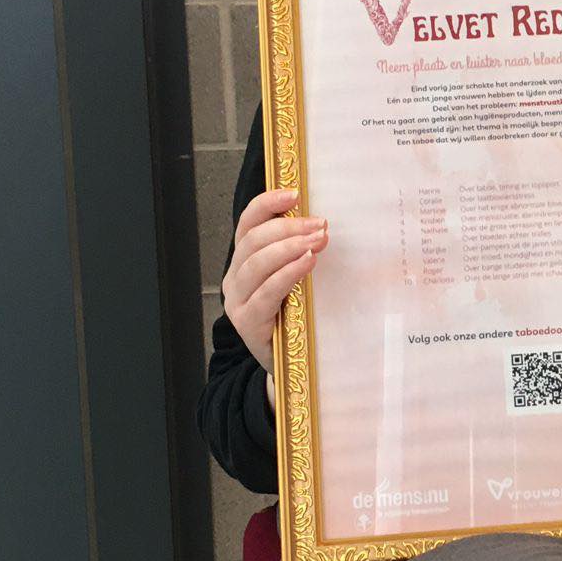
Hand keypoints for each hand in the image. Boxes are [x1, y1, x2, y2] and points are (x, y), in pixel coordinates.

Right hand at [221, 189, 327, 386]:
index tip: (294, 194)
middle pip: (253, 241)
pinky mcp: (248, 324)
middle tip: (319, 224)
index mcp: (244, 262)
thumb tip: (326, 224)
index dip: (268, 205)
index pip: (248, 224)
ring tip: (317, 241)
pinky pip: (266, 292)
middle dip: (288, 228)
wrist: (291, 366)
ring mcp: (238, 302)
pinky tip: (307, 263)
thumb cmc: (298, 317)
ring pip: (256, 264)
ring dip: (289, 247)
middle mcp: (235, 279)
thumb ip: (300, 253)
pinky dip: (287, 274)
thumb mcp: (298, 280)